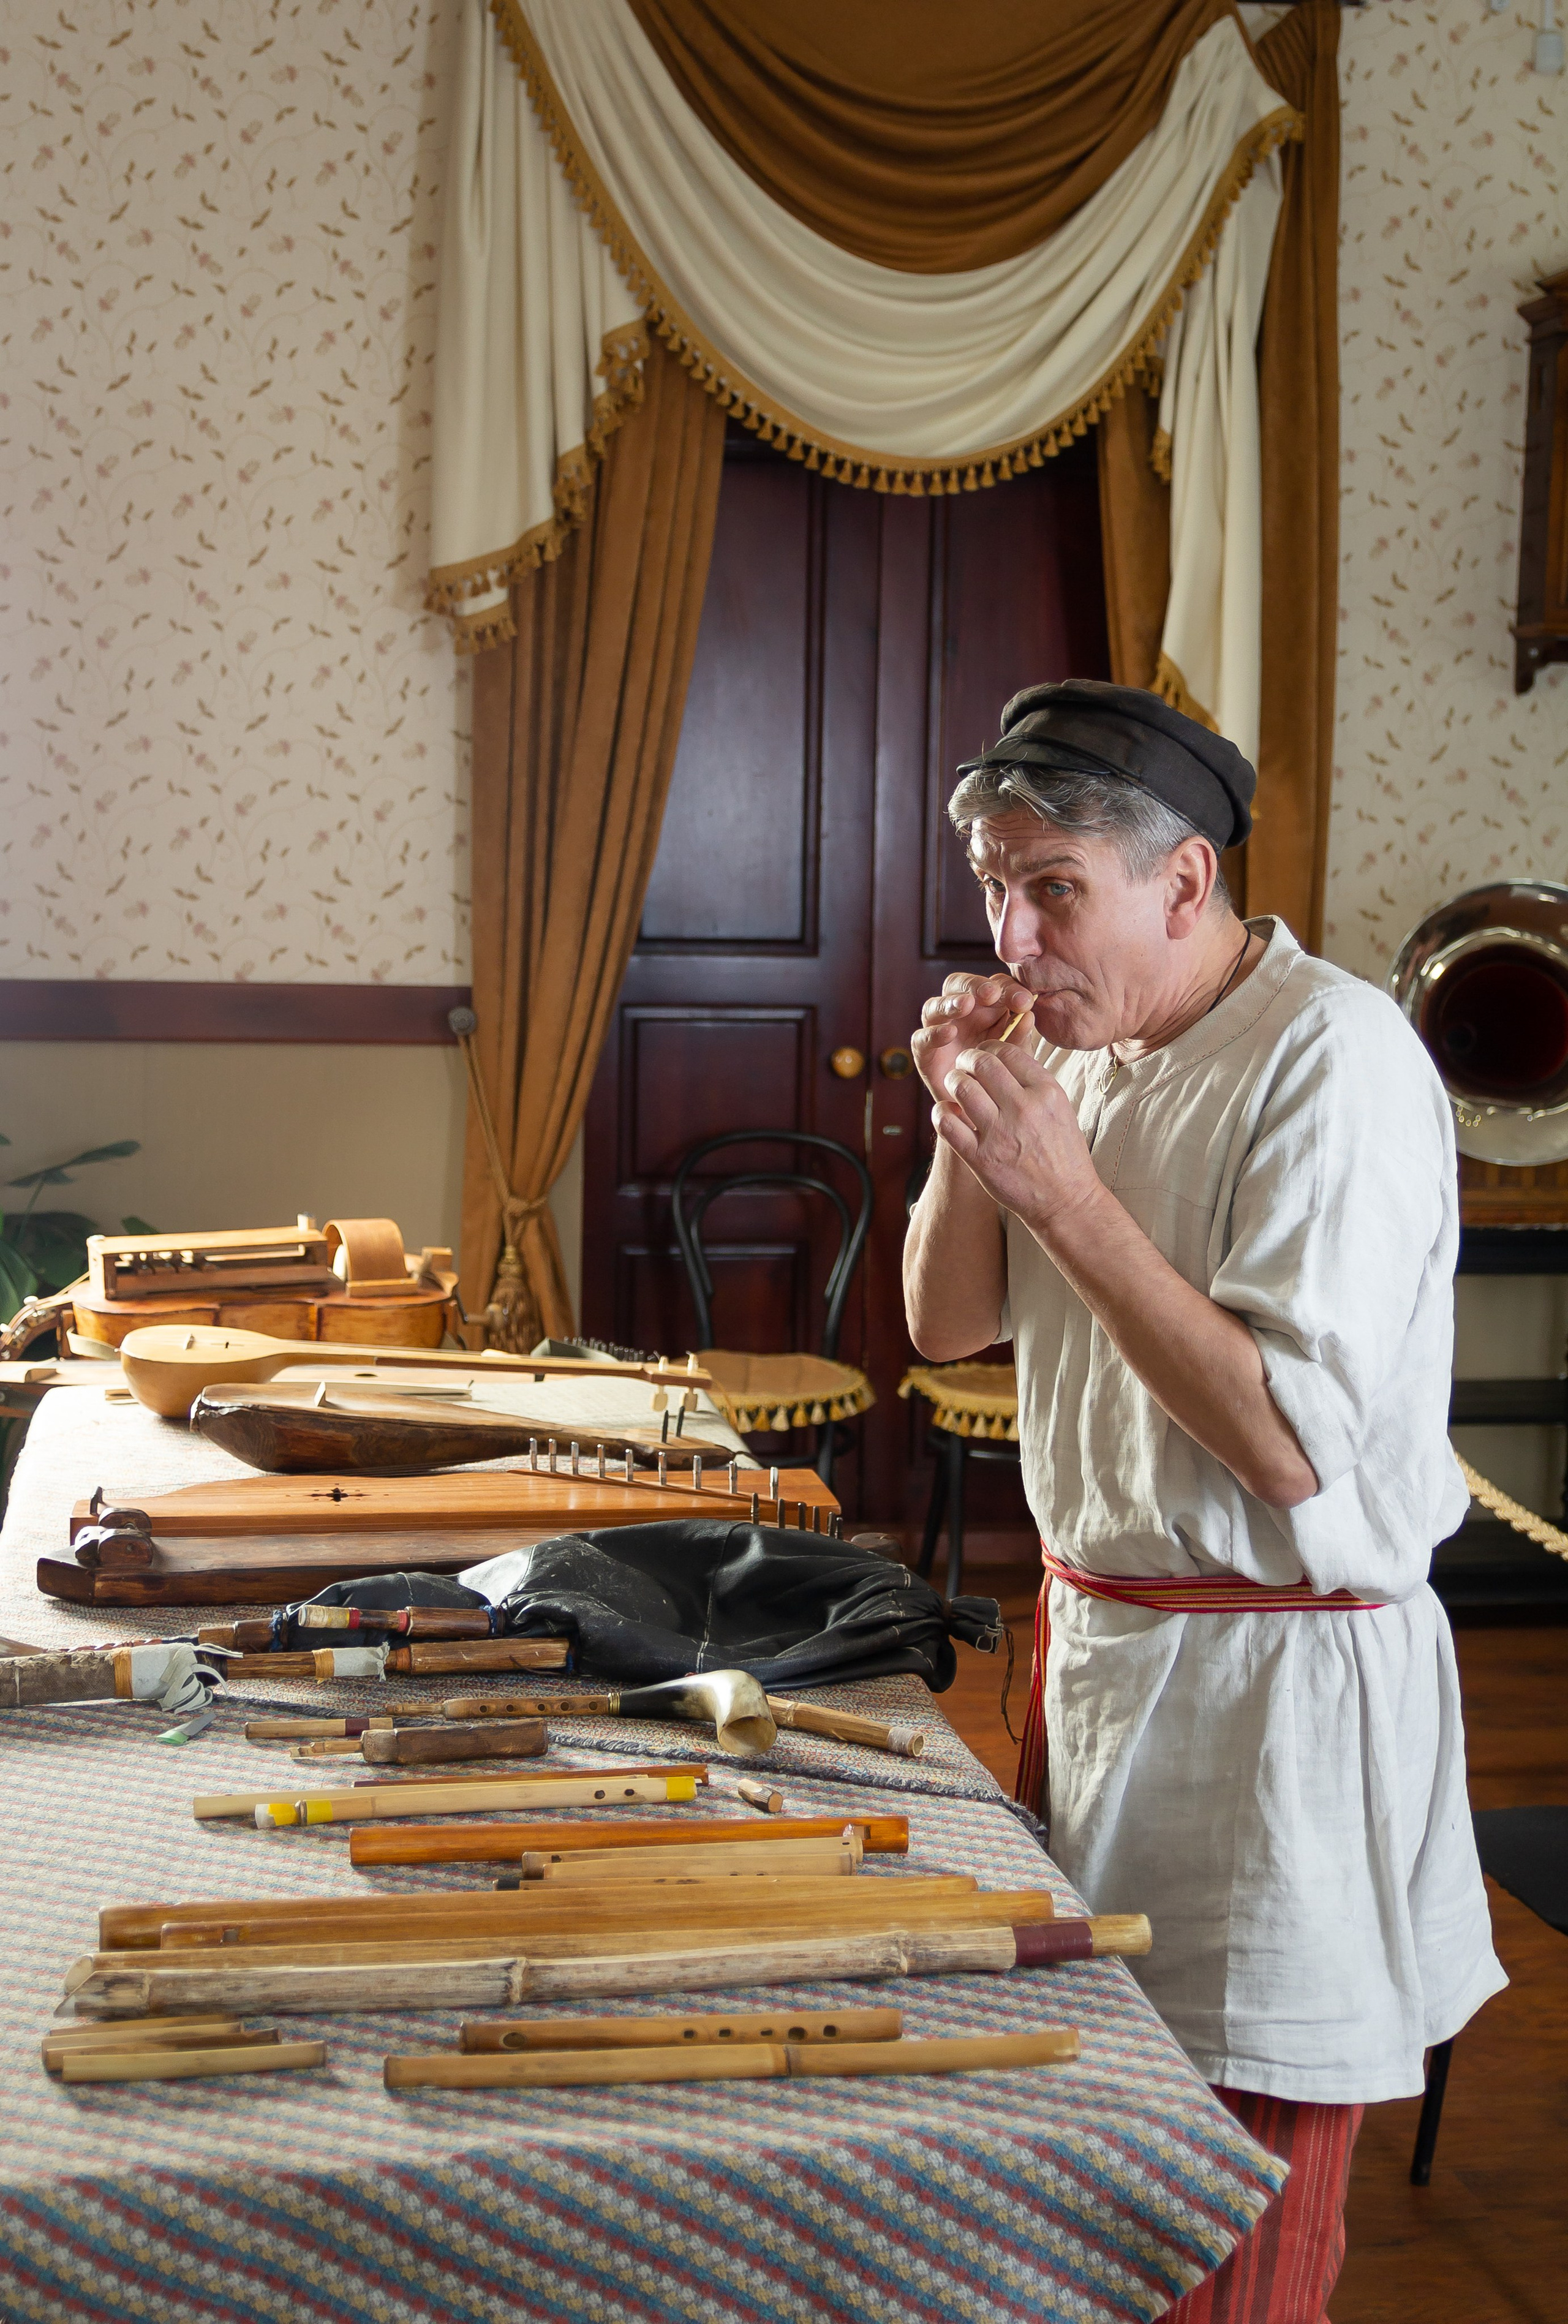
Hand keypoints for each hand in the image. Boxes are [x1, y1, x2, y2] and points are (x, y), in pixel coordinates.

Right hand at [912, 973, 1036, 1102]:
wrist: (982, 1113)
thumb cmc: (1001, 1078)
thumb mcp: (1015, 1057)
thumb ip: (1020, 1036)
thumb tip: (1029, 1015)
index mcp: (986, 1008)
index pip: (994, 986)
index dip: (1008, 989)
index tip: (1025, 1002)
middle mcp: (960, 1014)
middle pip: (959, 986)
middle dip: (975, 986)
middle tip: (991, 993)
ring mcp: (939, 1031)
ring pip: (934, 1006)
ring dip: (950, 1003)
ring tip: (966, 1005)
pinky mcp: (924, 1053)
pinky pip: (921, 1038)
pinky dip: (933, 1033)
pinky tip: (949, 1033)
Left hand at [933, 1039, 1103, 1232]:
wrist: (1065, 1200)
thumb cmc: (1062, 1153)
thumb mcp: (1060, 1107)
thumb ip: (1033, 1081)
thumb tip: (1004, 1056)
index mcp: (1046, 1092)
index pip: (1007, 1051)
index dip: (988, 1047)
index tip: (983, 1055)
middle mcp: (1023, 1109)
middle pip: (981, 1063)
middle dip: (966, 1059)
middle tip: (963, 1067)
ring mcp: (1000, 1134)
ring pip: (961, 1087)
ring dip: (952, 1082)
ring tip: (955, 1087)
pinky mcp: (980, 1159)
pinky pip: (947, 1124)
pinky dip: (941, 1112)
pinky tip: (947, 1112)